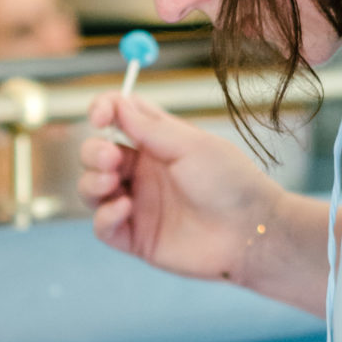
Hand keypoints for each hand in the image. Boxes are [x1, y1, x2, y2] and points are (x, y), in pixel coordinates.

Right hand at [79, 91, 282, 284]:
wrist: (249, 233)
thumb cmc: (230, 183)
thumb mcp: (191, 145)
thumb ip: (150, 127)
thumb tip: (117, 103)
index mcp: (158, 143)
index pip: (118, 118)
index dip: (102, 111)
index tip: (99, 117)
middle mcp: (143, 172)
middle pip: (97, 153)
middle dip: (93, 151)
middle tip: (110, 158)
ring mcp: (137, 204)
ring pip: (91, 188)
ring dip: (91, 181)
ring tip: (111, 182)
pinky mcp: (135, 238)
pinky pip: (102, 225)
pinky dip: (104, 215)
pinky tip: (124, 209)